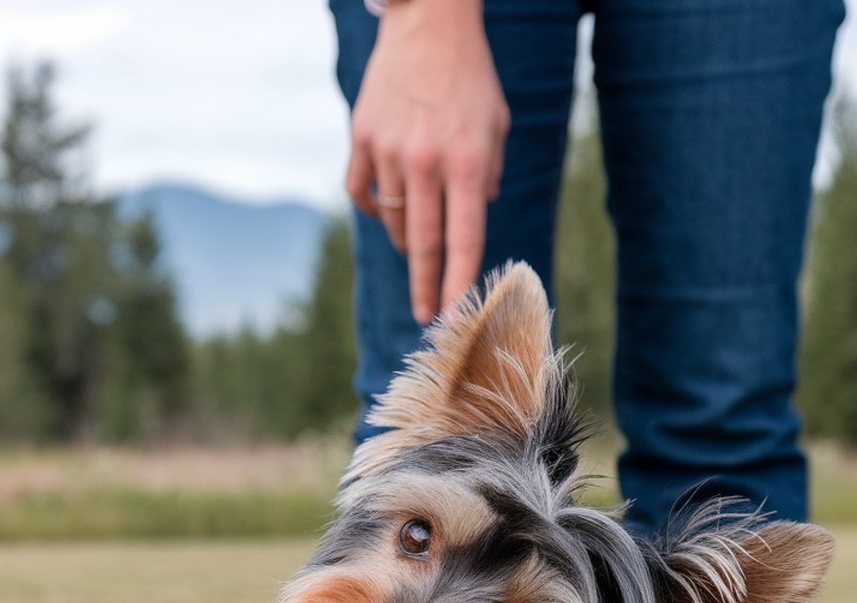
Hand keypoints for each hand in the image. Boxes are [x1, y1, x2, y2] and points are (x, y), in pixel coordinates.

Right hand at [346, 0, 509, 323]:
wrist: (428, 20)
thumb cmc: (469, 78)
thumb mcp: (496, 126)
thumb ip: (486, 178)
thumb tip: (467, 226)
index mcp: (465, 161)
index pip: (463, 238)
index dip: (459, 283)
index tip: (454, 315)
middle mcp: (425, 159)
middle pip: (422, 244)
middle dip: (426, 287)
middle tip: (426, 318)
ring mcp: (388, 149)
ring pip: (392, 219)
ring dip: (404, 240)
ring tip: (417, 243)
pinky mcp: (361, 137)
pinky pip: (361, 193)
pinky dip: (373, 208)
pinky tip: (386, 209)